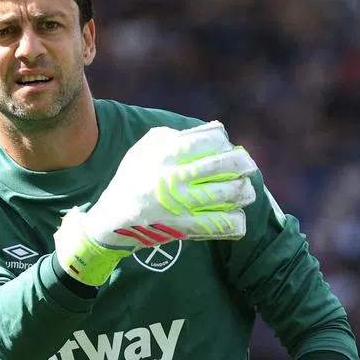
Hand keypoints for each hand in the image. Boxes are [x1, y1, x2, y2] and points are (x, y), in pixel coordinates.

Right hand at [53, 121, 255, 284]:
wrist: (111, 223)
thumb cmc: (129, 184)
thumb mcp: (140, 152)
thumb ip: (167, 137)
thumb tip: (204, 132)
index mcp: (163, 155)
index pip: (207, 139)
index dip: (223, 140)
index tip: (226, 145)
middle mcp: (173, 177)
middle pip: (224, 164)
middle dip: (243, 164)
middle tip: (249, 167)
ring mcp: (180, 203)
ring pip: (228, 193)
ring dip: (244, 192)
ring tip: (246, 193)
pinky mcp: (184, 228)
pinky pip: (222, 223)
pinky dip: (235, 221)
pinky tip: (237, 218)